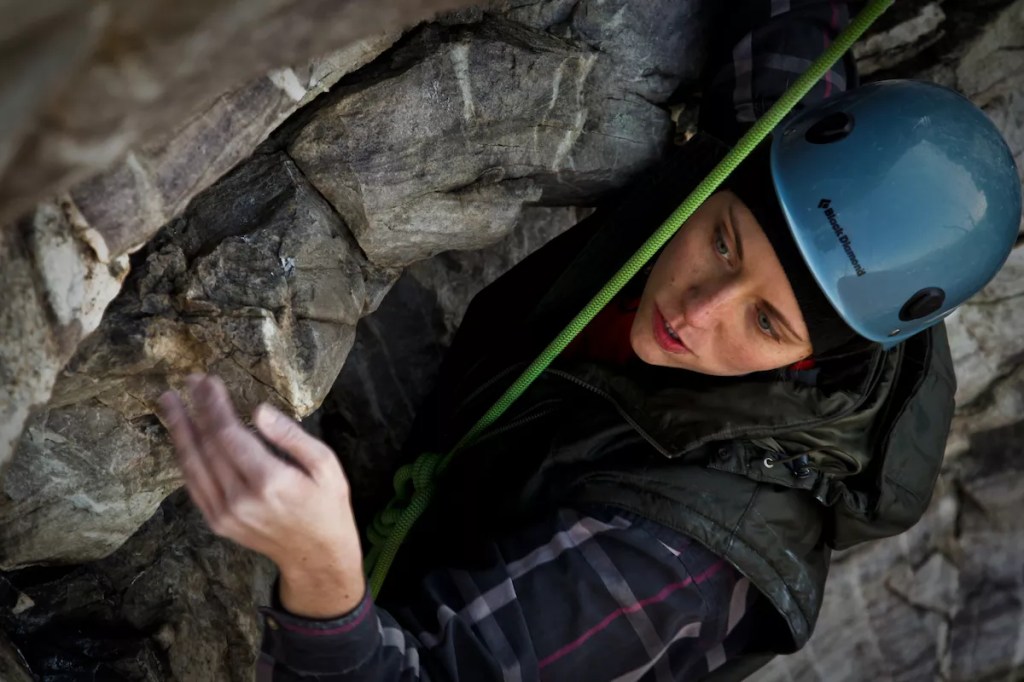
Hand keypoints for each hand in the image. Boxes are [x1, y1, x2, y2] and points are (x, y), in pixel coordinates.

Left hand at [158, 374, 364, 617]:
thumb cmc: (326, 504)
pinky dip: (184, 458)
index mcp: (269, 480)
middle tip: (185, 383)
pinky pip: (194, 485)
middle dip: (193, 410)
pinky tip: (181, 437)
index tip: (207, 381)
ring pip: (193, 465)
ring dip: (179, 431)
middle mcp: (240, 498)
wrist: (315, 554)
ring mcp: (225, 513)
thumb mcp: (326, 465)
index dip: (214, 405)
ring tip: (169, 403)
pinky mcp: (217, 523)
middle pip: (206, 446)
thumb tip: (260, 411)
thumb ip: (292, 436)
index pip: (229, 434)